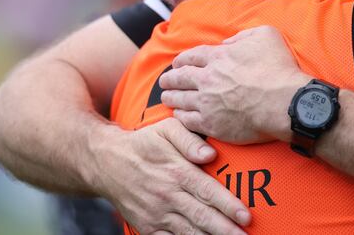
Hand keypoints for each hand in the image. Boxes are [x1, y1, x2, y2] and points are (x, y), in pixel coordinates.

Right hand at [93, 118, 250, 234]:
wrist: (107, 162)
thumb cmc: (144, 143)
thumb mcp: (166, 129)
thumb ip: (190, 140)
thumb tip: (210, 154)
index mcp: (176, 172)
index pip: (208, 191)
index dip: (229, 205)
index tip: (246, 216)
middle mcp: (168, 195)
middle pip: (202, 216)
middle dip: (226, 229)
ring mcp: (157, 214)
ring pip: (189, 232)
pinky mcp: (147, 226)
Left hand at [159, 25, 311, 143]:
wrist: (285, 102)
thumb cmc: (279, 69)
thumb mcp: (265, 35)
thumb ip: (243, 35)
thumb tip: (228, 42)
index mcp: (219, 56)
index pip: (191, 56)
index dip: (181, 60)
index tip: (177, 63)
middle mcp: (208, 78)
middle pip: (179, 77)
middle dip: (169, 78)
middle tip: (165, 81)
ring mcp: (207, 102)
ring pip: (179, 99)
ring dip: (170, 97)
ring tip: (166, 97)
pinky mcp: (212, 124)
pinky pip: (187, 120)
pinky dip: (180, 116)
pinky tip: (178, 115)